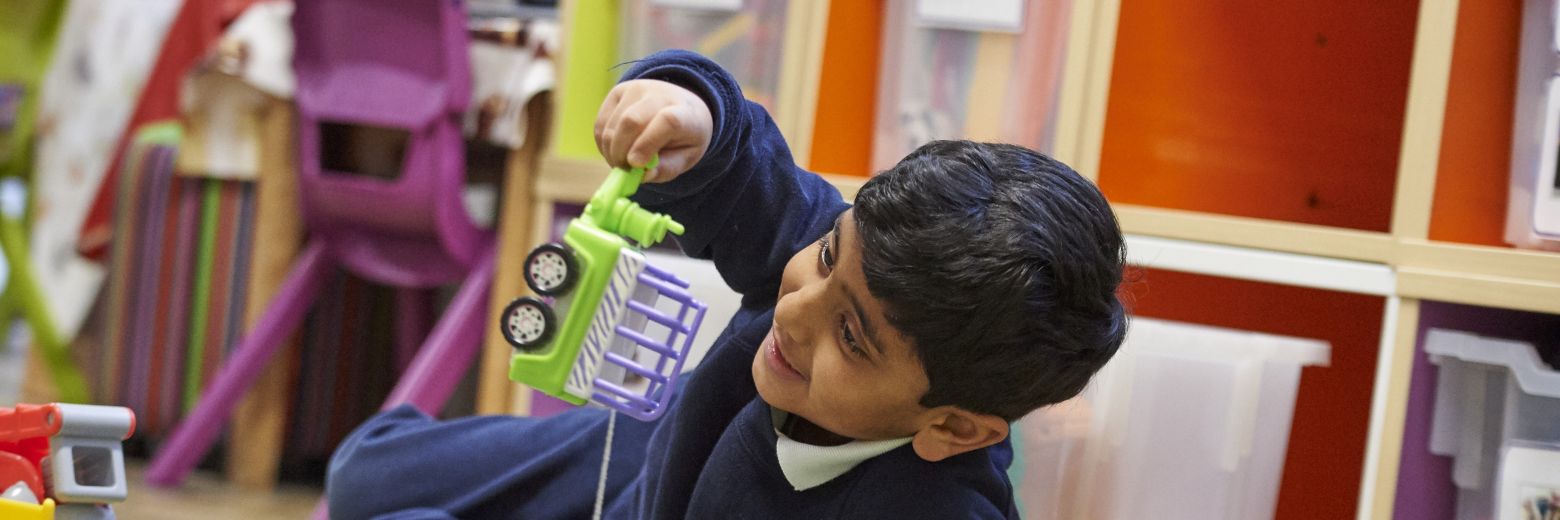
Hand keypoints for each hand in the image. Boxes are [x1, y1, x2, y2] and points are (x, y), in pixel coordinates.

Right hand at [594, 79, 712, 182]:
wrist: (680, 106)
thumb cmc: (683, 138)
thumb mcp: (685, 158)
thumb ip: (667, 168)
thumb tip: (643, 175)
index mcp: (686, 112)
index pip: (667, 121)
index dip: (647, 144)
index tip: (636, 165)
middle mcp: (660, 94)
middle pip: (631, 121)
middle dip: (621, 153)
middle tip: (624, 171)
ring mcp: (636, 89)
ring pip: (611, 127)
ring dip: (611, 152)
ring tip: (623, 162)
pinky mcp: (618, 91)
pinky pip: (600, 125)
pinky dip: (603, 145)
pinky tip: (617, 150)